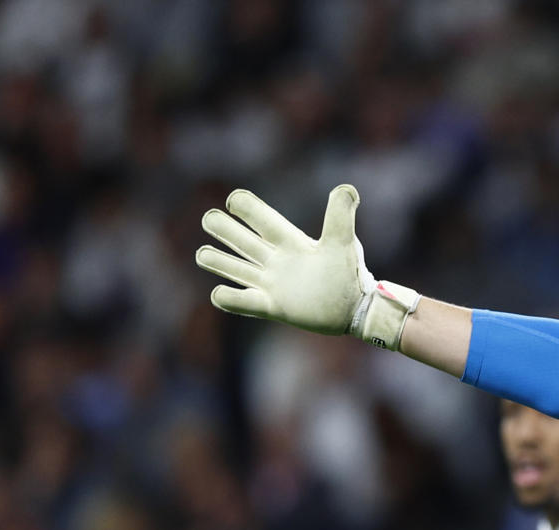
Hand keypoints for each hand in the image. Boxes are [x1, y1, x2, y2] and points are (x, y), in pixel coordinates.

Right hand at [196, 185, 418, 347]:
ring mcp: (272, 285)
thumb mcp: (343, 242)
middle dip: (224, 229)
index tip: (234, 200)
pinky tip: (219, 293)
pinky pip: (244, 303)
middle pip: (243, 241)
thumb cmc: (349, 274)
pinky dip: (229, 299)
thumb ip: (341, 216)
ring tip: (201, 254)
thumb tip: (347, 189)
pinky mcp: (273, 308)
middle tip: (209, 218)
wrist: (357, 310)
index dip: (248, 208)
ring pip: (237, 269)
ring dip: (218, 261)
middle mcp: (276, 261)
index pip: (263, 220)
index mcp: (290, 242)